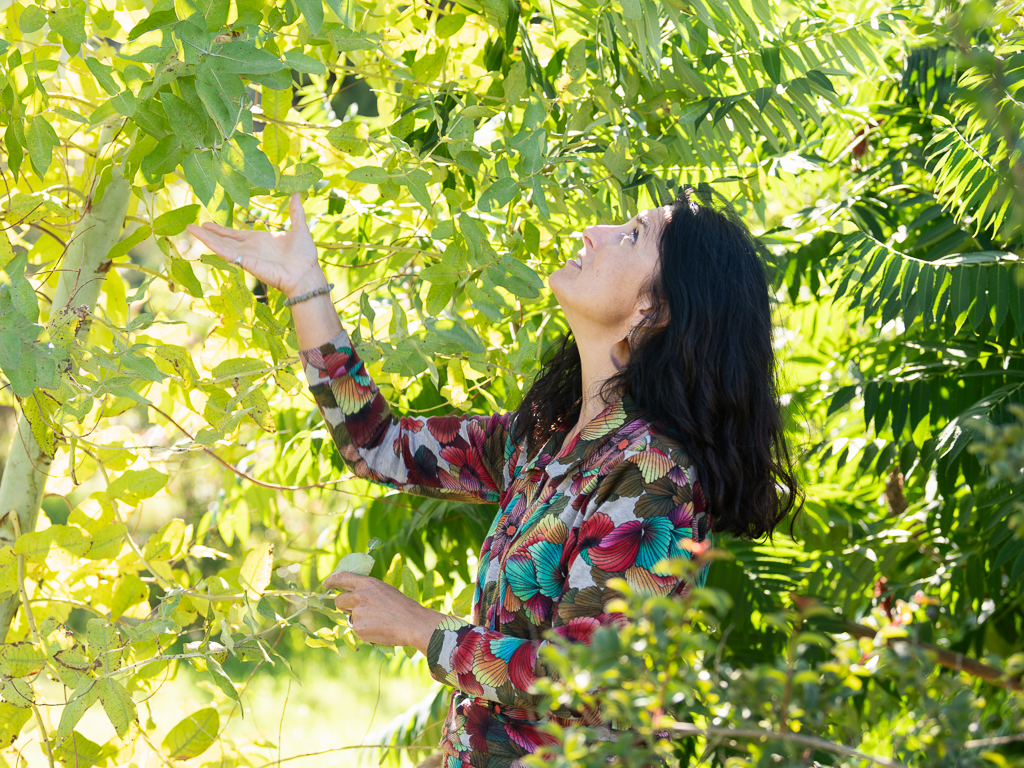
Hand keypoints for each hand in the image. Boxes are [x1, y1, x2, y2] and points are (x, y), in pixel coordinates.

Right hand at [185, 192, 324, 298]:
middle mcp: (250, 249)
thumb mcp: (299, 228)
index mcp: (260, 241)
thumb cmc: (304, 256)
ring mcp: (246, 256)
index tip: (208, 223)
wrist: (306, 273)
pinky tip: (201, 237)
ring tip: (189, 228)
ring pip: (221, 245)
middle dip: (209, 233)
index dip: (222, 229)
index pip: (236, 234)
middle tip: (192, 226)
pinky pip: (226, 253)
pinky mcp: (245, 262)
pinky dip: (212, 245)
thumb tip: (297, 194)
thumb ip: (295, 212)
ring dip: (205, 237)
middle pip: (224, 239)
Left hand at [324, 571, 445, 653]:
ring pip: (349, 616)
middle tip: (355, 610)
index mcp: (367, 583)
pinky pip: (356, 629)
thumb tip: (354, 598)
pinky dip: (364, 630)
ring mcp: (357, 613)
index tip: (326, 583)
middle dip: (344, 605)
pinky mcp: (358, 628)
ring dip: (357, 618)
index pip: (342, 577)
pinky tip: (378, 629)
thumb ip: (368, 591)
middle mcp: (359, 596)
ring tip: (376, 620)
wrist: (413, 623)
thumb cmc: (403, 606)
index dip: (332, 580)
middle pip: (339, 600)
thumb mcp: (385, 590)